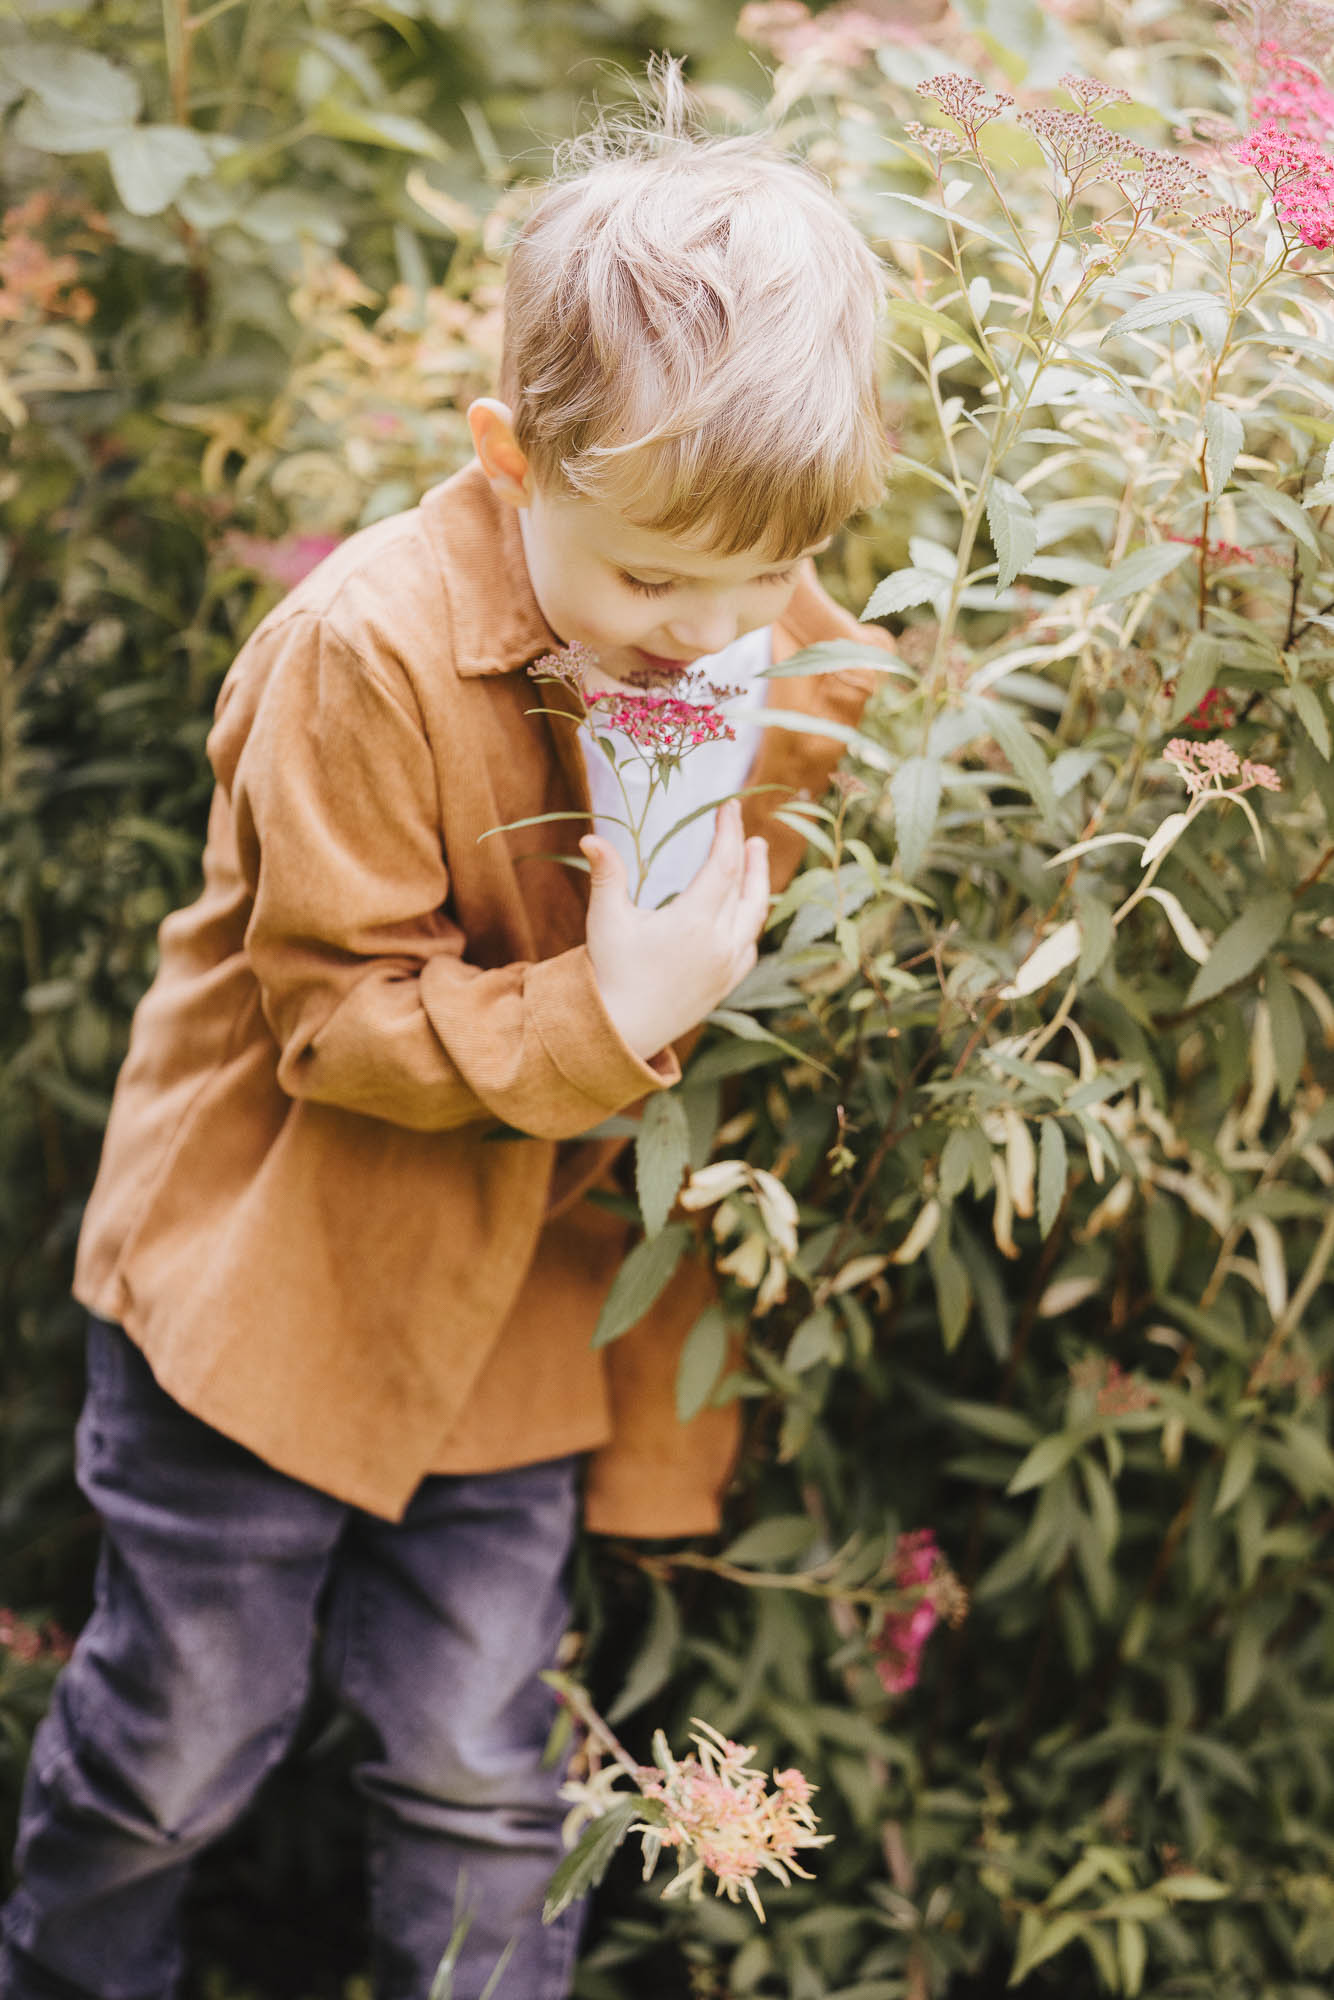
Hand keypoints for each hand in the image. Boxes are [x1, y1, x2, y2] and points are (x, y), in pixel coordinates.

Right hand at [582, 800, 770, 1059]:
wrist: (622, 1030)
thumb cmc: (610, 972)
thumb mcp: (606, 919)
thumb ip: (606, 875)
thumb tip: (590, 837)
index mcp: (694, 922)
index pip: (723, 865)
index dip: (728, 832)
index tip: (730, 807)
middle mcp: (719, 943)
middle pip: (746, 888)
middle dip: (748, 856)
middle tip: (749, 833)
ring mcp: (727, 967)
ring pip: (754, 917)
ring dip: (758, 886)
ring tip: (756, 860)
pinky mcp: (726, 985)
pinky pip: (748, 946)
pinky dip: (751, 923)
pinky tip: (746, 913)